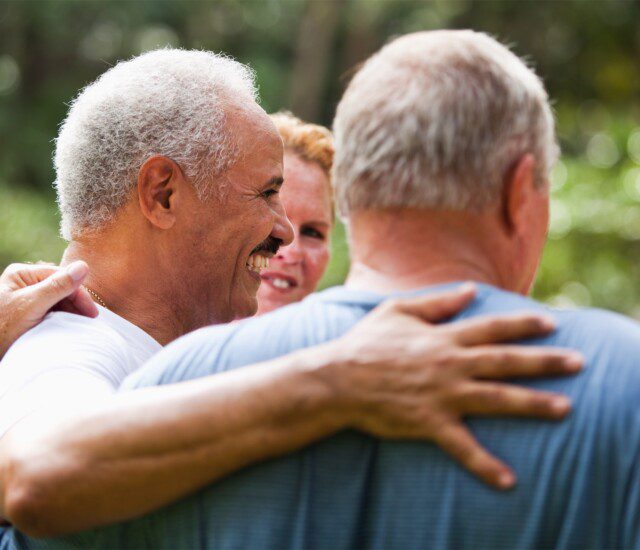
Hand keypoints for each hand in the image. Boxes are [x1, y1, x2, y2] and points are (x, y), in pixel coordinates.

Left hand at [0, 261, 97, 357]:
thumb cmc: (2, 328)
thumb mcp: (32, 305)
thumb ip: (58, 286)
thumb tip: (84, 266)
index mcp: (22, 274)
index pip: (60, 276)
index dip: (79, 292)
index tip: (92, 313)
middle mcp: (24, 283)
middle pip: (61, 287)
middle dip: (76, 303)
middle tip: (90, 320)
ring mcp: (27, 298)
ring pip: (58, 300)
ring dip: (71, 311)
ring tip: (82, 324)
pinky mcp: (29, 313)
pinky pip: (52, 311)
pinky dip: (63, 317)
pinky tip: (70, 326)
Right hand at [328, 283, 582, 489]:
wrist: (338, 379)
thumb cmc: (365, 343)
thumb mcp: (397, 310)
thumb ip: (436, 302)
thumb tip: (470, 290)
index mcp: (443, 338)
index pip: (492, 328)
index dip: (523, 325)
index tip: (552, 324)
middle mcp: (449, 364)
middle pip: (505, 361)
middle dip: (544, 361)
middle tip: (578, 362)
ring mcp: (442, 395)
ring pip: (496, 399)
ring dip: (532, 403)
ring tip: (565, 408)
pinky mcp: (430, 423)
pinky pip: (462, 447)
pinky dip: (485, 464)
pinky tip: (508, 480)